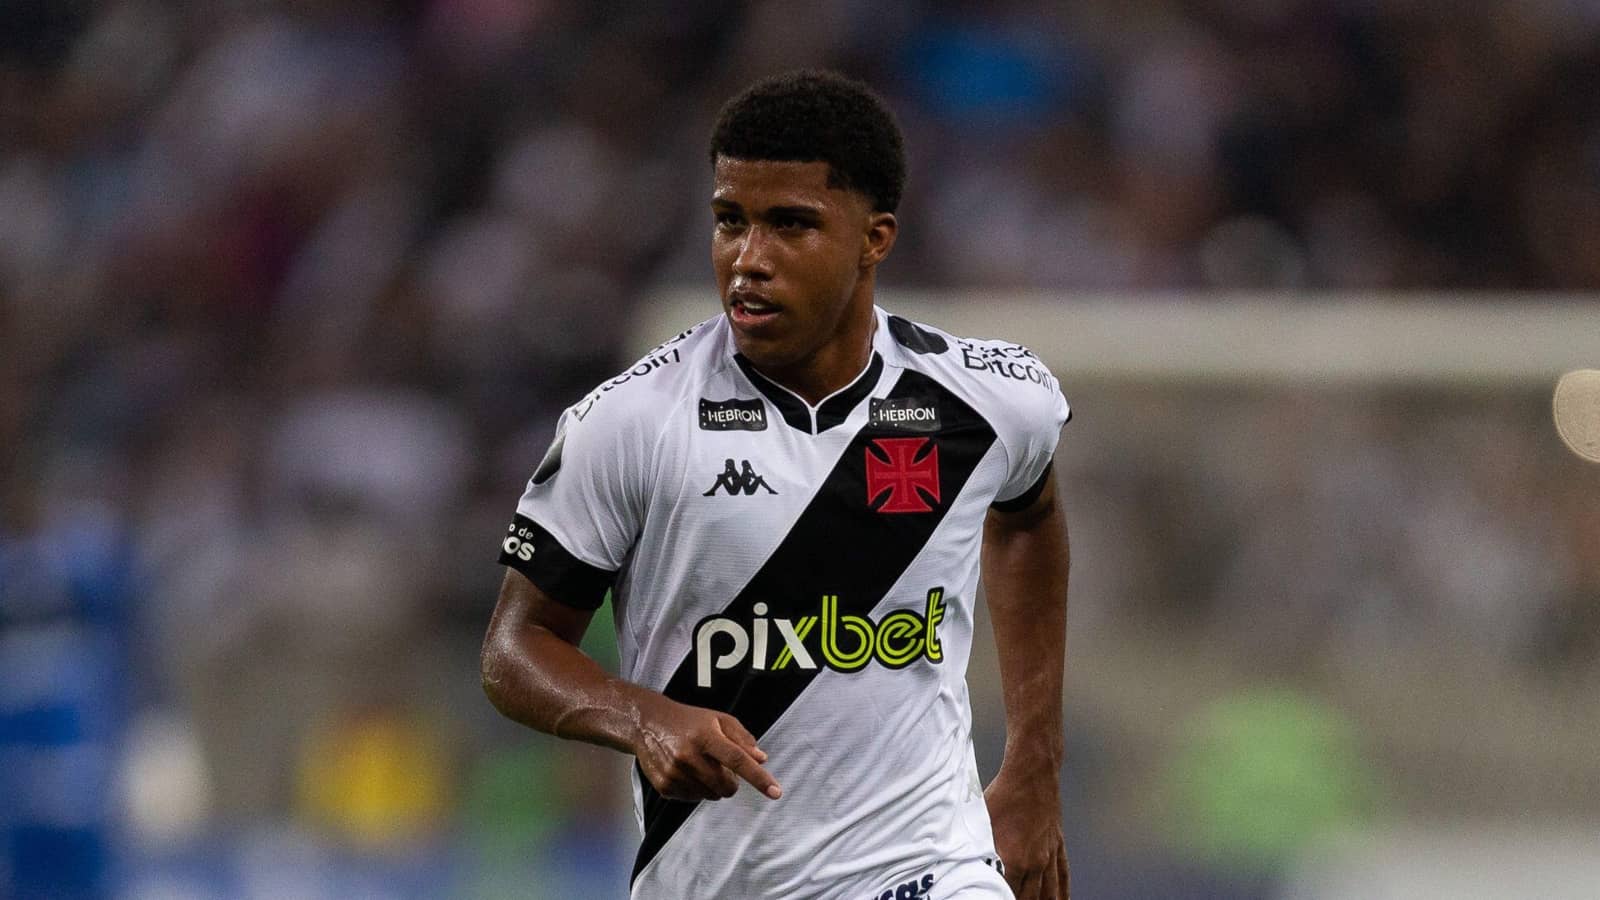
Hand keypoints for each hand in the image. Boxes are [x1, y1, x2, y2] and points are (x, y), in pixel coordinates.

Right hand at [632, 696, 782, 801]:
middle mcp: (689, 755)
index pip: (738, 759)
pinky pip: (693, 799)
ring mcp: (674, 772)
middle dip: (731, 782)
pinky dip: (696, 789)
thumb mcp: (718, 719)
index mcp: (706, 736)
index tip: (776, 792)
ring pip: (710, 795)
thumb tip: (762, 759)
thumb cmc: (688, 720)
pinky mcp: (664, 786)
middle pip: (726, 786)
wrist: (647, 723)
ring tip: (700, 765)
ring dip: (712, 786)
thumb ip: (742, 738)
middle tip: (721, 767)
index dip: (759, 777)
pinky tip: (686, 772)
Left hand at [984, 768, 1068, 899]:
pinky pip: (1063, 877)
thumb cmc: (1003, 795)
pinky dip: (1062, 893)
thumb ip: (974, 849)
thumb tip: (960, 864)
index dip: (999, 898)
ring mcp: (1048, 856)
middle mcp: (1035, 862)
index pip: (1006, 894)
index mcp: (1014, 860)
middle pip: (1030, 899)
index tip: (991, 897)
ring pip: (1049, 893)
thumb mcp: (980, 824)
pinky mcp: (1057, 847)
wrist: (1032, 775)